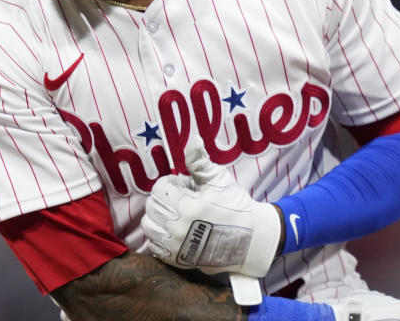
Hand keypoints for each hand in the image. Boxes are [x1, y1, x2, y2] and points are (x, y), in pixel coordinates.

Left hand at [140, 137, 283, 303]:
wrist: (251, 240)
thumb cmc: (236, 206)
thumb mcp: (219, 180)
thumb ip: (200, 161)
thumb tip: (192, 140)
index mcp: (188, 207)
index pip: (160, 188)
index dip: (170, 183)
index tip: (184, 186)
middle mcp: (178, 229)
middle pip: (152, 205)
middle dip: (164, 198)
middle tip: (180, 198)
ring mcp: (176, 247)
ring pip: (148, 225)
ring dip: (157, 216)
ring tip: (174, 213)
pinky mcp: (177, 260)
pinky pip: (153, 245)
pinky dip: (159, 235)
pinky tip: (173, 229)